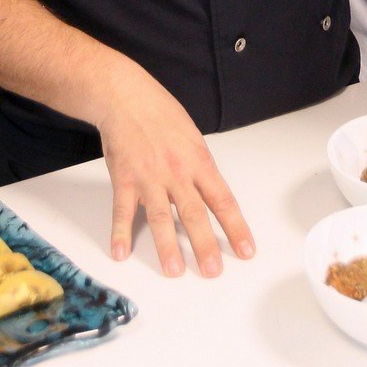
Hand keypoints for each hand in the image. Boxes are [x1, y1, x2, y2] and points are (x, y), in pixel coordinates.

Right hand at [96, 68, 254, 277]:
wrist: (125, 96)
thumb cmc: (160, 113)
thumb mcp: (191, 136)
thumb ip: (199, 167)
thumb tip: (210, 195)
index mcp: (198, 161)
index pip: (223, 200)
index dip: (236, 227)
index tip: (246, 250)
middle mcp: (176, 171)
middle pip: (194, 213)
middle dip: (205, 244)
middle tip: (213, 271)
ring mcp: (149, 176)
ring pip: (160, 216)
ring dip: (167, 245)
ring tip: (174, 270)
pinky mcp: (124, 178)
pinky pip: (123, 210)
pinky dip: (120, 232)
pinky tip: (120, 251)